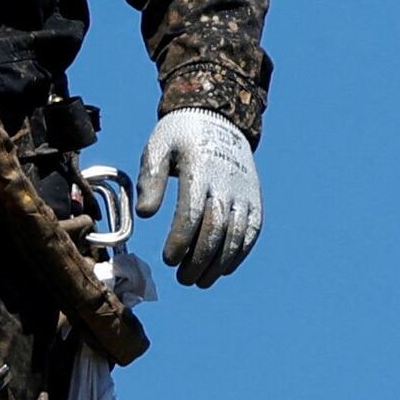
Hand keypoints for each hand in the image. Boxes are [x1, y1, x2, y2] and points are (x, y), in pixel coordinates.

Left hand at [139, 109, 259, 286]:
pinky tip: (223, 269)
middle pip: (215, 230)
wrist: (219, 118)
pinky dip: (239, 253)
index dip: (180, 240)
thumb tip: (145, 214)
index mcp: (200, 169)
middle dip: (199, 259)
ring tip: (199, 281)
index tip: (167, 260)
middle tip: (181, 278)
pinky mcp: (254, 198)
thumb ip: (150, 179)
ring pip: (236, 235)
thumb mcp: (159, 148)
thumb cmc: (180, 137)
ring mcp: (244, 192)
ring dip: (219, 264)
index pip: (192, 213)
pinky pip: (252, 231)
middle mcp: (227, 182)